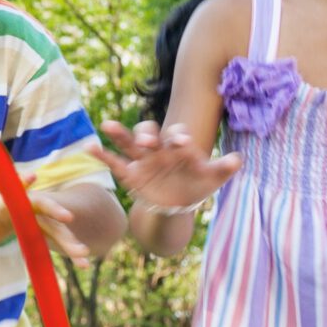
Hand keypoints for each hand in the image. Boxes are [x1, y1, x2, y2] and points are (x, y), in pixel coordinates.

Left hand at [0, 190, 96, 267]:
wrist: (6, 217)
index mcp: (8, 200)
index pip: (14, 189)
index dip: (22, 181)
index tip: (31, 177)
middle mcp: (28, 204)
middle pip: (43, 205)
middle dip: (55, 209)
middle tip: (68, 217)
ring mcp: (41, 216)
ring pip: (57, 226)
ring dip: (69, 239)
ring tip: (82, 254)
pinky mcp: (49, 229)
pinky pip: (61, 240)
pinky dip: (71, 251)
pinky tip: (82, 264)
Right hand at [97, 117, 240, 211]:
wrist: (179, 201)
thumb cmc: (197, 183)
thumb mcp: (212, 177)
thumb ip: (224, 167)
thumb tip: (238, 159)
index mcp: (178, 145)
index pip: (177, 135)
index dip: (179, 137)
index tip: (181, 143)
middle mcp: (159, 148)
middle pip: (150, 132)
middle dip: (148, 134)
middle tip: (147, 141)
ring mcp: (142, 159)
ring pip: (128, 142)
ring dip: (119, 134)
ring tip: (107, 125)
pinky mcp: (130, 173)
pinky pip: (114, 162)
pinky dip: (101, 154)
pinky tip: (89, 148)